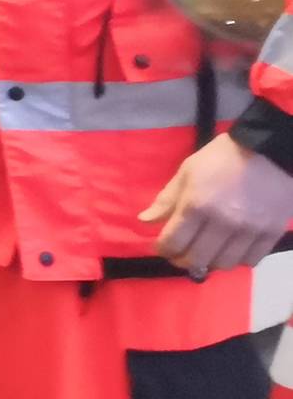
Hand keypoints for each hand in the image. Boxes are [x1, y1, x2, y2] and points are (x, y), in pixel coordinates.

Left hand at [143, 136, 292, 275]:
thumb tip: (144, 222)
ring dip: (209, 263)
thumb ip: (166, 200)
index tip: (161, 247)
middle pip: (196, 259)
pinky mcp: (271, 234)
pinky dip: (236, 260)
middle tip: (180, 254)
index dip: (163, 249)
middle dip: (182, 260)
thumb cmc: (221, 159)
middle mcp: (223, 222)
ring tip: (204, 252)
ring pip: (223, 264)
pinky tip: (230, 250)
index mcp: (197, 205)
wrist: (269, 151)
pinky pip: (250, 261)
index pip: (173, 242)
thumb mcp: (187, 172)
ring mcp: (249, 231)